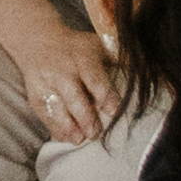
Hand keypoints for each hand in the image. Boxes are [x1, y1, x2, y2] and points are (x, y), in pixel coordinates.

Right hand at [15, 25, 125, 146]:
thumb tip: (145, 74)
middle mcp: (63, 71)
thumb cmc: (75, 47)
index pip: (95, 81)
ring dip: (70, 127)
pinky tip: (66, 137)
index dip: (106, 98)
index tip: (115, 112)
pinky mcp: (35, 95)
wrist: (37, 41)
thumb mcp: (97, 45)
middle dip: (87, 119)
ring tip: (80, 139)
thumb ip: (118, 60)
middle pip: (75, 99)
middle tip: (96, 133)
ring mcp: (47, 84)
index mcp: (82, 58)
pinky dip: (56, 128)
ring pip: (57, 110)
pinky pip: (45, 115)